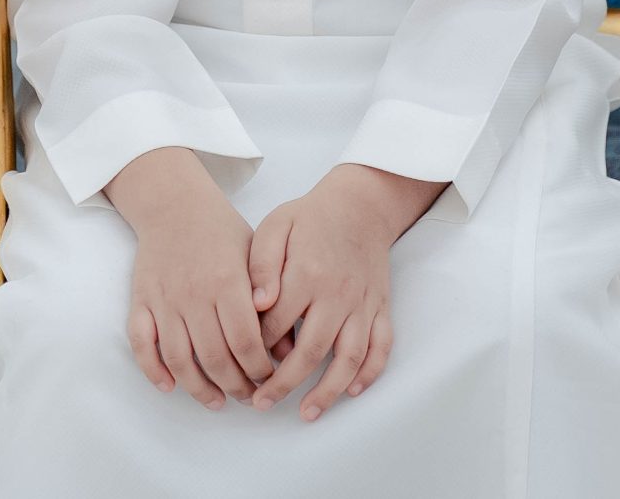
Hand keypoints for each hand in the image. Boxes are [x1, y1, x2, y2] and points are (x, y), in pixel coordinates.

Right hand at [103, 147, 273, 407]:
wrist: (173, 204)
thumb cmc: (221, 231)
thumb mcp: (256, 255)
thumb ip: (272, 298)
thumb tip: (289, 347)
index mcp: (227, 281)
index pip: (245, 342)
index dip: (259, 369)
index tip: (270, 379)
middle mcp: (194, 294)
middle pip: (214, 357)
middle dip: (236, 385)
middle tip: (249, 396)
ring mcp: (164, 299)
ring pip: (179, 358)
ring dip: (199, 388)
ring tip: (217, 401)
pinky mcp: (141, 300)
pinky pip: (141, 342)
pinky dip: (152, 369)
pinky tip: (169, 386)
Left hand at [244, 163, 427, 419]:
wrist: (359, 206)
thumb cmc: (309, 217)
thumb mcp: (275, 226)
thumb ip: (262, 264)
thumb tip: (257, 304)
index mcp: (306, 275)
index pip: (276, 324)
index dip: (255, 346)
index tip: (238, 360)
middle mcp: (337, 295)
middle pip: (311, 351)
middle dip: (285, 384)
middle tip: (261, 403)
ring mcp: (362, 304)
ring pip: (349, 358)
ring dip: (329, 391)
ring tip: (307, 413)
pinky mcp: (380, 308)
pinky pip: (381, 347)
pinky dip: (370, 373)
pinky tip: (352, 391)